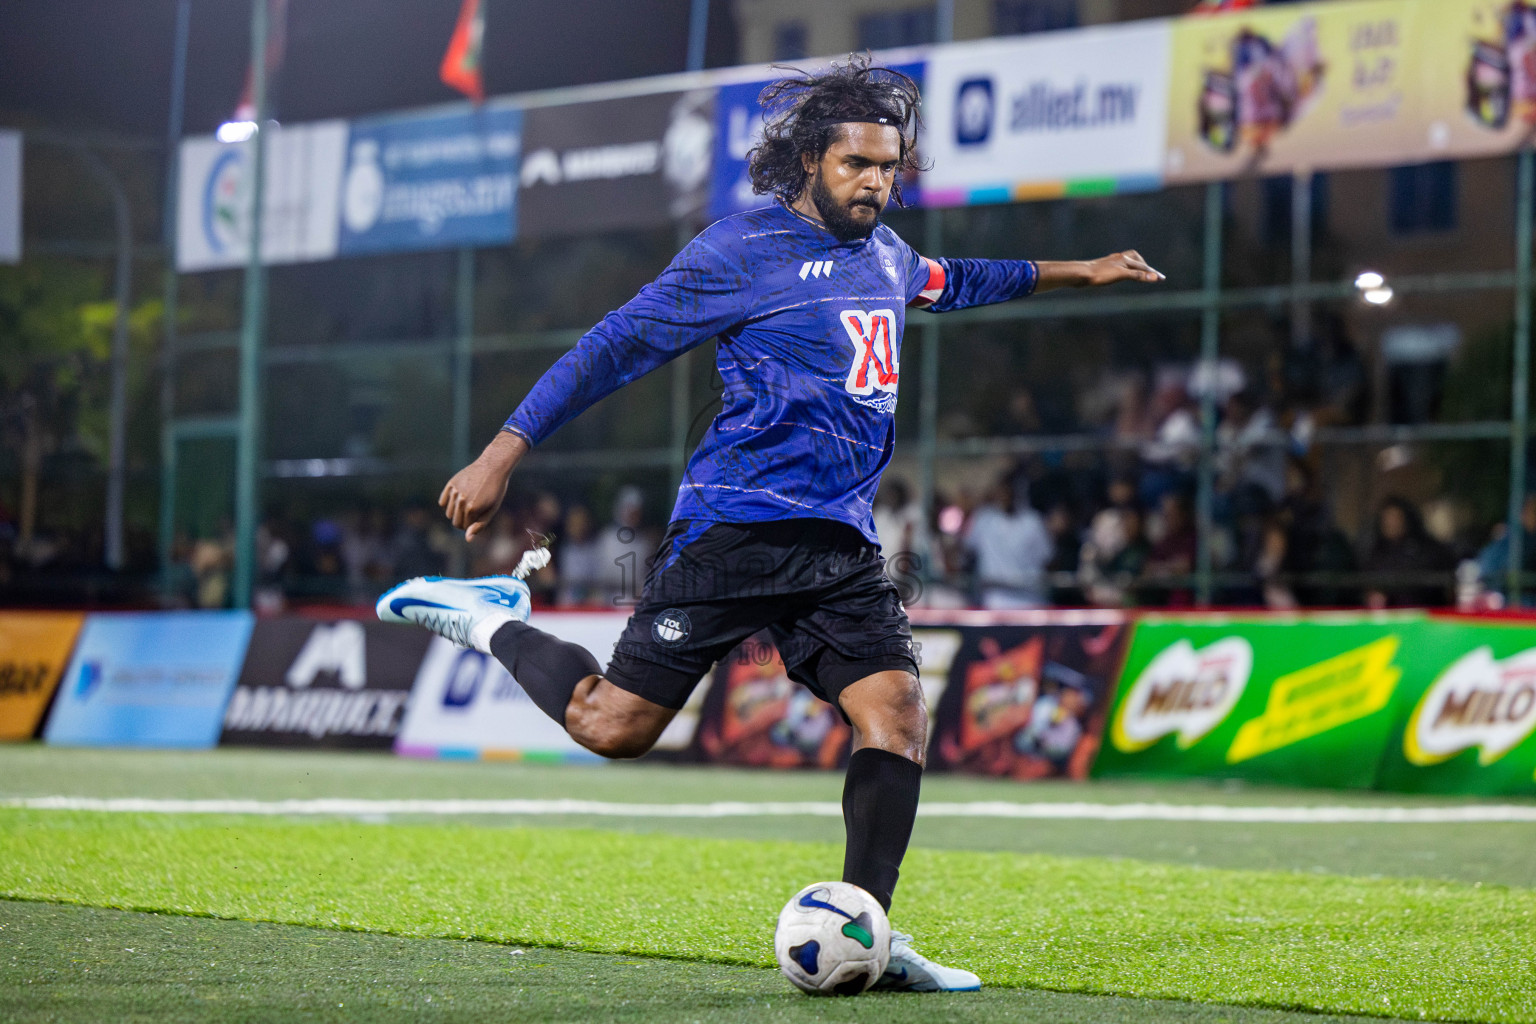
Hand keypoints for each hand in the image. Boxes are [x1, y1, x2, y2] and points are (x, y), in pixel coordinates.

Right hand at [439, 431, 528, 540]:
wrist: (493, 467)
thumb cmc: (496, 490)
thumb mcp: (492, 509)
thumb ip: (480, 525)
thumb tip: (467, 538)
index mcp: (473, 509)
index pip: (463, 527)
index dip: (471, 525)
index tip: (478, 517)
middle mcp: (462, 500)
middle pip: (454, 521)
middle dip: (463, 520)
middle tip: (473, 512)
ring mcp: (455, 491)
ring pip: (448, 512)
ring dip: (456, 512)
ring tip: (468, 503)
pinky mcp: (451, 484)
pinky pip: (443, 501)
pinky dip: (449, 502)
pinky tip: (458, 498)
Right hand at [1034, 252, 1164, 292]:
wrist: (1078, 272)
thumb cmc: (1080, 274)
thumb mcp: (1088, 274)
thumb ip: (1091, 274)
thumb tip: (1080, 278)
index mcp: (1112, 258)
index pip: (1129, 259)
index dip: (1139, 264)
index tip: (1146, 270)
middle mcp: (1118, 258)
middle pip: (1138, 261)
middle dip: (1148, 268)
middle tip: (1157, 275)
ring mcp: (1120, 264)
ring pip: (1140, 266)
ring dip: (1150, 271)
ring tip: (1158, 278)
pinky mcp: (1121, 272)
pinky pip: (1137, 274)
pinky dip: (1146, 276)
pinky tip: (1155, 280)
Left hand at [1082, 250, 1163, 286]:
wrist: (1081, 273)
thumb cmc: (1100, 274)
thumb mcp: (1121, 275)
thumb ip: (1138, 275)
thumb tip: (1154, 277)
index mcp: (1125, 259)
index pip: (1143, 267)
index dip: (1153, 273)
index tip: (1162, 279)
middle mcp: (1119, 258)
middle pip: (1137, 262)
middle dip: (1147, 268)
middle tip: (1154, 275)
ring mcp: (1111, 261)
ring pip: (1128, 260)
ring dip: (1136, 263)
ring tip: (1140, 269)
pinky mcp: (1104, 266)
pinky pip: (1119, 264)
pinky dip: (1125, 266)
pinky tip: (1121, 271)